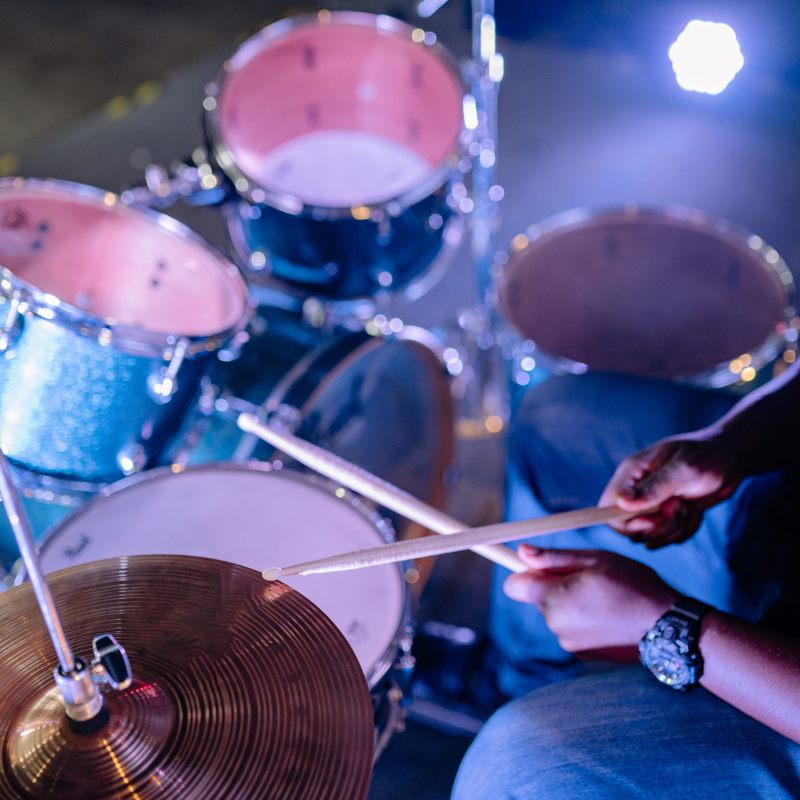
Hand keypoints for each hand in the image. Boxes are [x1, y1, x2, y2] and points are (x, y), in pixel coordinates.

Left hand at [504, 545, 676, 657]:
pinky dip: (583, 619)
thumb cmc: (633, 586)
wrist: (668, 629)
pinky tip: (608, 614)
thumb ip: (553, 558)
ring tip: (604, 597)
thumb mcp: (595, 560)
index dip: (524, 571)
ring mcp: (569, 643)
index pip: (514, 585)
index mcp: (555, 599)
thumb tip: (521, 552)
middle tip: (588, 578)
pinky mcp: (583, 654)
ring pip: (556, 612)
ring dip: (571, 602)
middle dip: (554, 585)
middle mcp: (556, 625)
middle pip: (538, 598)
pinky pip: (571, 628)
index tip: (539, 564)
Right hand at [598, 435, 740, 548]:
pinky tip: (695, 509)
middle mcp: (636, 491)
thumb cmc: (708, 455)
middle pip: (629, 528)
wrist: (732, 458)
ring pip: (650, 537)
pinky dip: (686, 529)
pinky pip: (668, 538)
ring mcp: (651, 505)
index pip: (607, 508)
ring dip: (675, 528)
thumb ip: (653, 488)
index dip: (626, 522)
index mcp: (631, 474)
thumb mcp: (683, 470)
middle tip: (680, 506)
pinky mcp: (667, 517)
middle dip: (659, 526)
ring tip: (689, 504)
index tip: (654, 519)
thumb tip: (620, 503)